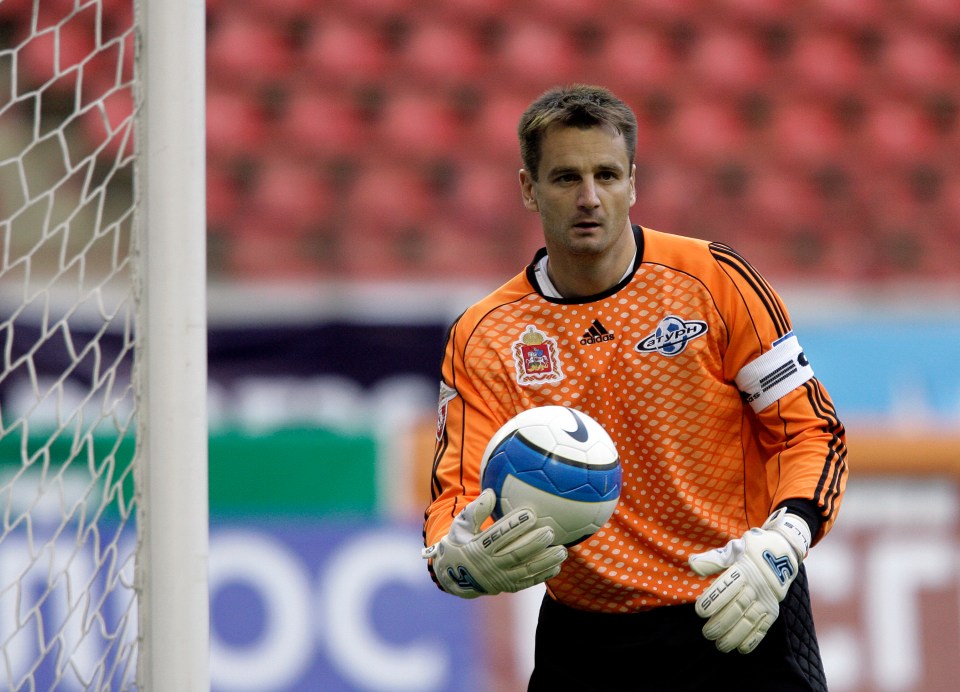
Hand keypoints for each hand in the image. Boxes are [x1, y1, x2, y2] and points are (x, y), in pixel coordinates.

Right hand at [422, 488, 567, 598]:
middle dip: (535, 543)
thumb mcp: (460, 527)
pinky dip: (542, 575)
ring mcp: (500, 578)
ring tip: (562, 550)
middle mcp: (489, 565)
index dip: (515, 526)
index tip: (531, 513)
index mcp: (477, 548)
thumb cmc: (460, 543)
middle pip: (515, 554)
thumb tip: (491, 492)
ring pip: (525, 570)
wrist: (454, 576)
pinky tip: (557, 566)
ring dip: (545, 561)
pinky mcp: (507, 587)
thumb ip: (475, 511)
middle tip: (550, 531)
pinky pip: (527, 582)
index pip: (498, 536)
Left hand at [688, 509, 810, 652]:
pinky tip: (741, 648)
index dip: (714, 600)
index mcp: (743, 569)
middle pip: (737, 607)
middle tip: (707, 633)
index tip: (700, 611)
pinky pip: (764, 626)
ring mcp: (766, 599)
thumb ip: (713, 560)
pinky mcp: (774, 609)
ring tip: (720, 645)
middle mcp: (756, 586)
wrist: (783, 550)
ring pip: (750, 620)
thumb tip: (692, 564)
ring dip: (735, 635)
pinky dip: (754, 639)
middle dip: (721, 623)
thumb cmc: (751, 551)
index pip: (727, 587)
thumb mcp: (733, 549)